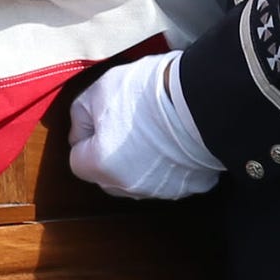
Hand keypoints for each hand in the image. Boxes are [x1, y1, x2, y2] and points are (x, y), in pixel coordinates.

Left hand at [69, 52, 219, 200]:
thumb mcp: (99, 89)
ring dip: (140, 162)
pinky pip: (172, 179)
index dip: (87, 137)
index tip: (103, 118)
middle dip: (111, 155)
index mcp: (101, 165)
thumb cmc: (148, 92)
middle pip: (108, 176)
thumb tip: (81, 132)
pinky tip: (177, 141)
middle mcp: (128, 186)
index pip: (78, 160)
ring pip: (139, 180)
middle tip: (128, 123)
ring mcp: (161, 190)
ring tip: (155, 130)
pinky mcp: (189, 187)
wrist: (200, 97)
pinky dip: (171, 165)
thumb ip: (80, 115)